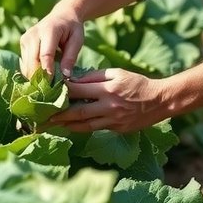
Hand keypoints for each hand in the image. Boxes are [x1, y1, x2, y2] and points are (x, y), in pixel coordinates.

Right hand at [19, 10, 83, 79]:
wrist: (62, 15)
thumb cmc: (72, 29)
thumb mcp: (77, 40)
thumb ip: (70, 57)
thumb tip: (65, 76)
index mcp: (49, 30)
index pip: (45, 54)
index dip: (48, 71)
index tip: (54, 84)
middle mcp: (33, 33)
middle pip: (32, 61)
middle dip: (40, 78)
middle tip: (51, 91)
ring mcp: (25, 38)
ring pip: (26, 65)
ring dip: (35, 77)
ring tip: (48, 85)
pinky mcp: (22, 44)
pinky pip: (25, 64)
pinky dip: (32, 73)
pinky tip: (42, 77)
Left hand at [47, 68, 168, 132]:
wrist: (159, 101)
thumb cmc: (137, 83)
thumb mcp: (117, 73)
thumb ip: (95, 76)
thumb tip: (75, 81)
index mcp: (107, 89)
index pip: (79, 90)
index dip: (63, 91)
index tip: (48, 91)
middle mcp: (108, 106)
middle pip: (77, 112)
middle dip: (58, 115)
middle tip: (42, 118)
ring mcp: (112, 120)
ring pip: (84, 125)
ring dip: (66, 125)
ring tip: (51, 125)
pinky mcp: (116, 129)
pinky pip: (95, 129)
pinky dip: (81, 128)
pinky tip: (71, 127)